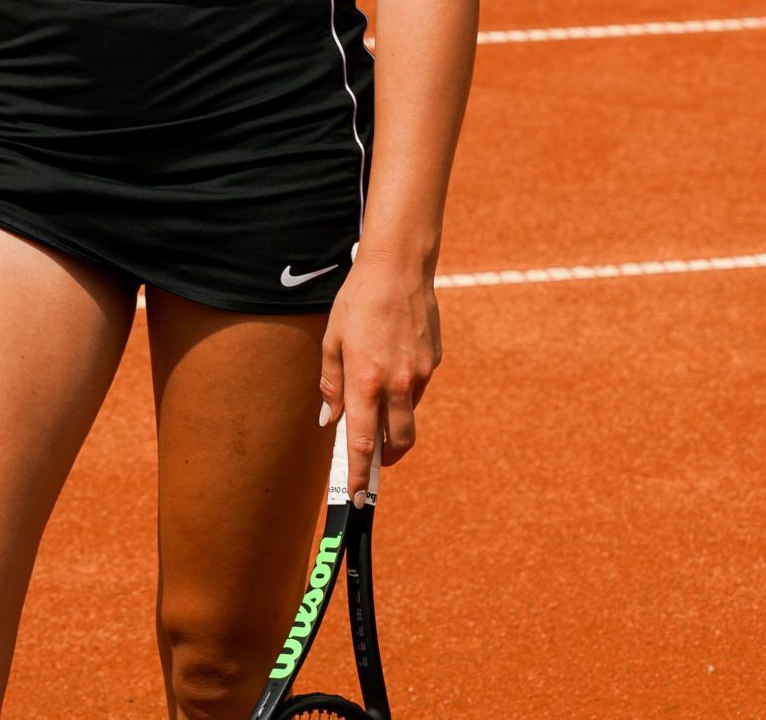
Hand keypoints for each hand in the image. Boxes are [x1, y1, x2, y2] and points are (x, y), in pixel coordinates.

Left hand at [317, 254, 440, 496]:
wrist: (398, 269)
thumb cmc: (357, 302)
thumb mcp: (332, 341)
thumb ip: (331, 384)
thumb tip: (332, 419)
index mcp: (365, 382)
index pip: (363, 443)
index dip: (360, 474)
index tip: (358, 497)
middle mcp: (397, 385)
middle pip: (398, 443)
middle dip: (386, 460)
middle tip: (373, 462)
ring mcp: (420, 375)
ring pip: (409, 416)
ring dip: (394, 422)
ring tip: (376, 399)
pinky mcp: (433, 362)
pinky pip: (418, 389)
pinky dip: (404, 391)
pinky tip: (391, 364)